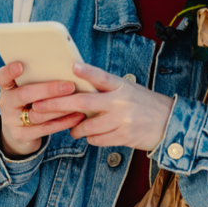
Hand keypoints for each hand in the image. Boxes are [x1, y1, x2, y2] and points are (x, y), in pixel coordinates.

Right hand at [0, 62, 86, 158]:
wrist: (19, 134)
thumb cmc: (29, 103)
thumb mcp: (27, 91)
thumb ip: (38, 80)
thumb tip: (67, 68)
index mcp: (7, 87)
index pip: (1, 77)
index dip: (9, 71)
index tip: (20, 66)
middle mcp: (5, 103)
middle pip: (24, 94)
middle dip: (48, 90)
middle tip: (69, 86)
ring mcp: (11, 121)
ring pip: (37, 113)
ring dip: (59, 107)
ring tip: (77, 101)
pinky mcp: (21, 136)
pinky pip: (45, 129)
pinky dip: (63, 122)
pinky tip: (77, 116)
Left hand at [31, 63, 172, 150]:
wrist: (168, 122)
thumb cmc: (142, 102)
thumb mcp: (127, 88)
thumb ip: (105, 87)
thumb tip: (77, 82)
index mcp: (121, 85)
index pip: (102, 76)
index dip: (87, 72)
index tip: (73, 67)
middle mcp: (120, 102)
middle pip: (84, 102)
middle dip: (58, 105)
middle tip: (39, 107)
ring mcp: (121, 120)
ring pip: (87, 126)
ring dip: (75, 128)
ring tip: (72, 128)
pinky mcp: (123, 137)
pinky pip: (97, 140)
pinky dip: (90, 138)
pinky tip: (90, 135)